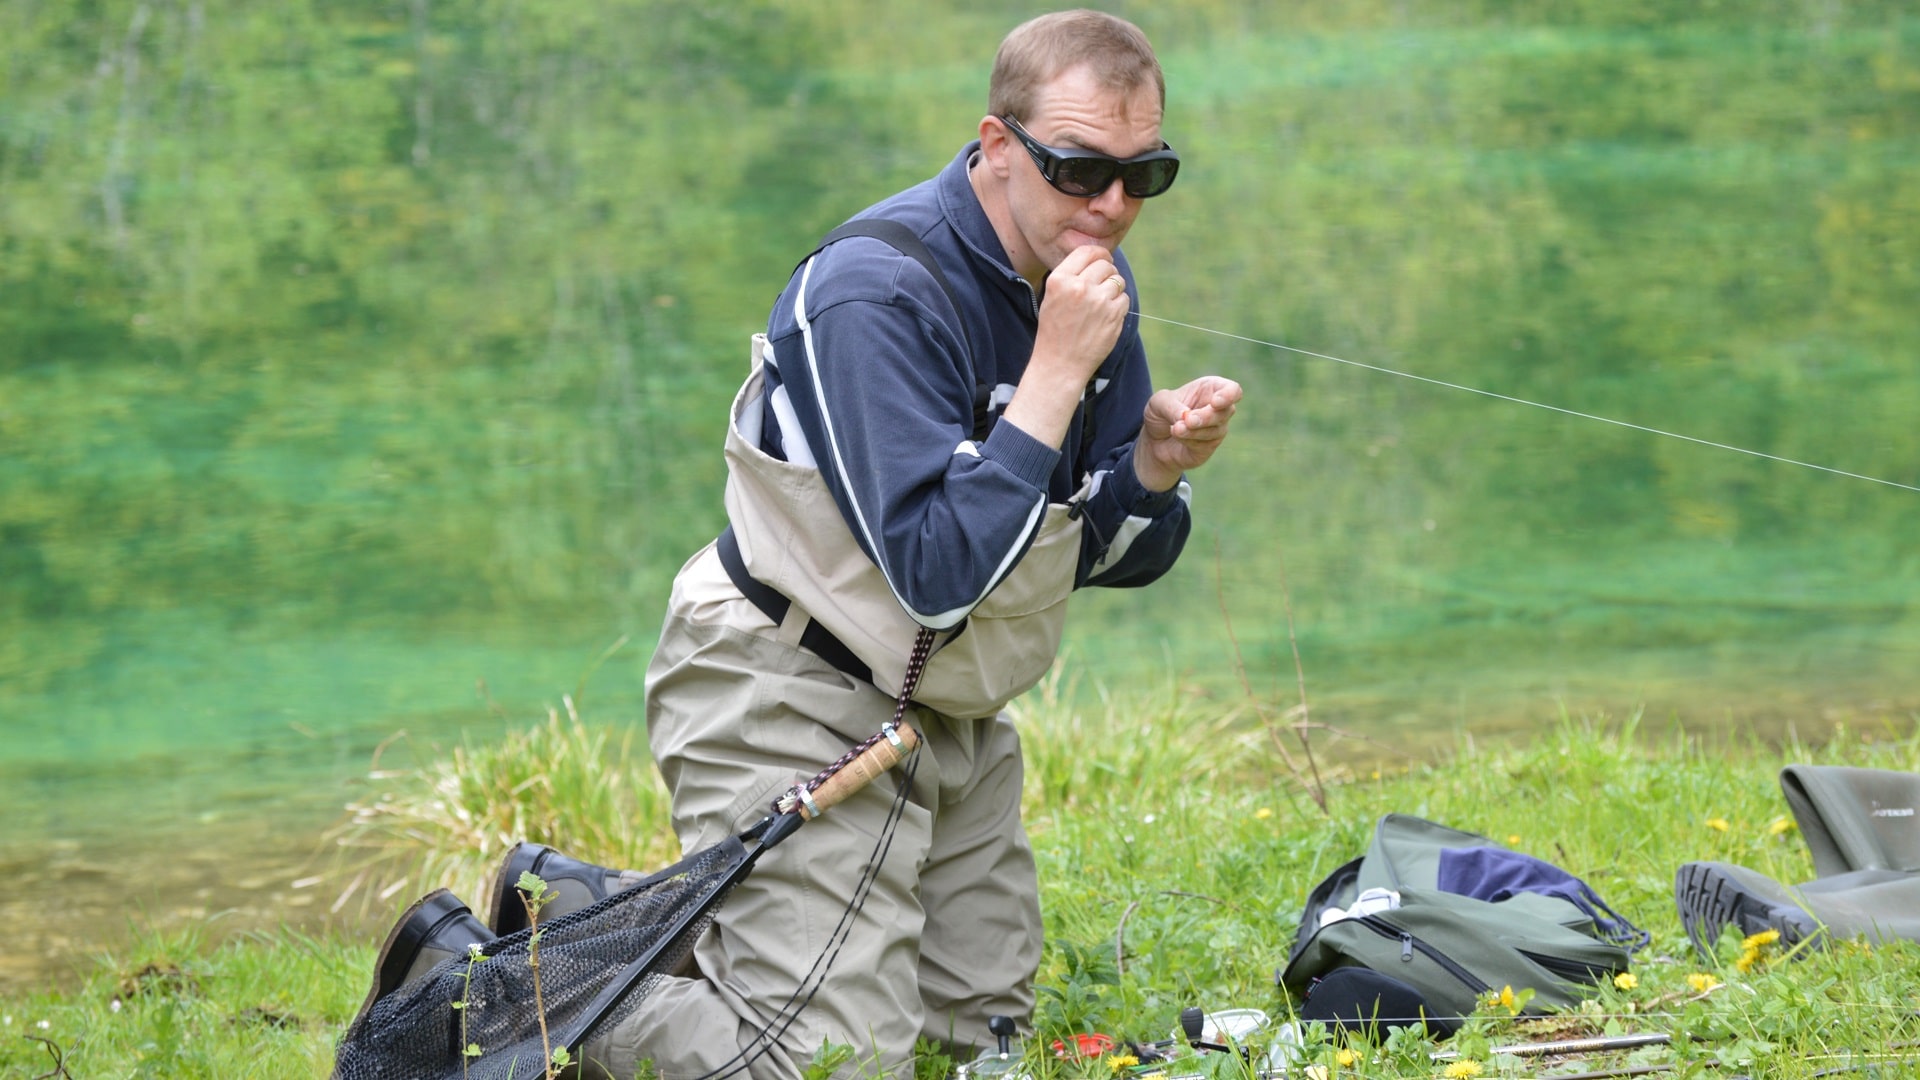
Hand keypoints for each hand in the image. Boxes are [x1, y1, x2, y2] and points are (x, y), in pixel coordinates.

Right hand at [1003, 246, 1133, 448]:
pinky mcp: (1113, 315)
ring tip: (1101, 305)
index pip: (1087, 251)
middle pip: (1106, 264)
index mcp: (1060, 279)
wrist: (1060, 364)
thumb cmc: (1055, 331)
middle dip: (1107, 272)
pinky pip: (1125, 299)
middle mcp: (1079, 287)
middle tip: (1102, 286)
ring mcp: (1098, 301)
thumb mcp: (1052, 297)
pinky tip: (1106, 317)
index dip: (1099, 254)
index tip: (1103, 260)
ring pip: (1118, 281)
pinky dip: (1119, 306)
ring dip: (1114, 290)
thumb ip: (1071, 275)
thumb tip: (1098, 258)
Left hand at [1135, 376, 1242, 491]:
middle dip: (1206, 417)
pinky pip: (1205, 445)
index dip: (1229, 395)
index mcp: (1210, 389)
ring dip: (1194, 430)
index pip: (1233, 390)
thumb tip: (1186, 417)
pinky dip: (1189, 440)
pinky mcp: (1209, 447)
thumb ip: (1172, 407)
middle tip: (1187, 420)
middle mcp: (1218, 409)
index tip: (1215, 402)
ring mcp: (1216, 430)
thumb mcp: (1159, 403)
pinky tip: (1177, 436)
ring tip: (1175, 429)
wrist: (1152, 441)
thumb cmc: (1159, 414)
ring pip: (1216, 430)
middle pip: (1227, 411)